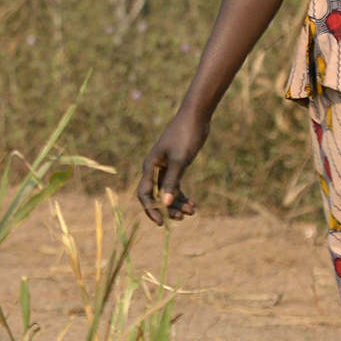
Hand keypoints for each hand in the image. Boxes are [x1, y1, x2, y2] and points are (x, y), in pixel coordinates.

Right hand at [136, 108, 209, 225]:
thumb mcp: (179, 160)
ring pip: (167, 192)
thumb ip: (172, 182)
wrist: (195, 118)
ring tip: (193, 210)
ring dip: (178, 203)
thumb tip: (164, 203)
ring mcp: (166, 167)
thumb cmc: (185, 136)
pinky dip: (183, 195)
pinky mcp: (176, 165)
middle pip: (157, 196)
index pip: (144, 193)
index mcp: (150, 166)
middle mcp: (155, 168)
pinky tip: (194, 203)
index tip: (162, 223)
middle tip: (184, 217)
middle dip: (169, 208)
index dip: (150, 210)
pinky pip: (176, 186)